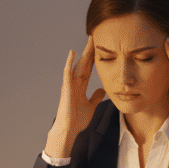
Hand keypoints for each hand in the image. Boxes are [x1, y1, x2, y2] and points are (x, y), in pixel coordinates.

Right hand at [45, 37, 106, 158]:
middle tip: (95, 37)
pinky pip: (67, 73)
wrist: (69, 130)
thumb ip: (96, 97)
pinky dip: (69, 63)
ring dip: (83, 53)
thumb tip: (102, 90)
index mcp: (80, 87)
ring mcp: (70, 85)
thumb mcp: (91, 106)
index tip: (100, 47)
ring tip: (88, 40)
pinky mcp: (66, 89)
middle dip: (90, 51)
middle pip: (84, 63)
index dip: (94, 58)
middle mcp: (75, 83)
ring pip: (77, 65)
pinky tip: (72, 53)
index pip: (89, 68)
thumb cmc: (77, 121)